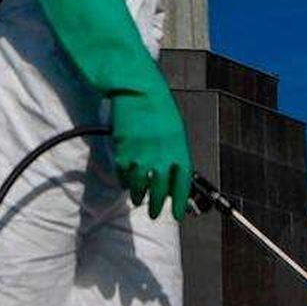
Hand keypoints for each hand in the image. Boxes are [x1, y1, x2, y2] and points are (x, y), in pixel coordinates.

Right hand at [108, 91, 193, 219]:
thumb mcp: (175, 132)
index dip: (181, 204)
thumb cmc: (159, 108)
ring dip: (138, 196)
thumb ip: (176, 156)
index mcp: (179, 151)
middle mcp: (161, 158)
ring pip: (139, 187)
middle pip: (160, 191)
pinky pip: (124, 175)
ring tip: (138, 199)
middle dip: (157, 206)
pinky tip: (126, 182)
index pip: (182, 186)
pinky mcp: (124, 153)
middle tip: (155, 213)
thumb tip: (174, 177)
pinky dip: (125, 181)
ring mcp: (142, 157)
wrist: (138, 91)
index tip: (179, 215)